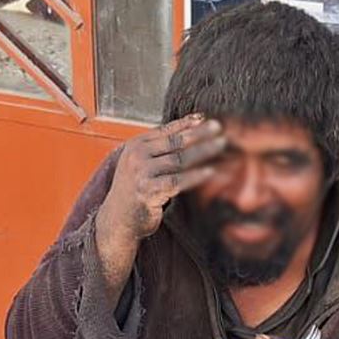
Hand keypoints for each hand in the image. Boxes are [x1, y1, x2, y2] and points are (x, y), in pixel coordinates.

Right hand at [94, 116, 226, 281]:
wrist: (118, 219)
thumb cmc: (135, 191)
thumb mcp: (141, 164)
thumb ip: (158, 149)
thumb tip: (188, 130)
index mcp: (135, 146)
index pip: (165, 130)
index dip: (186, 123)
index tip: (205, 118)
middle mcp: (136, 157)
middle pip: (174, 142)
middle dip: (199, 133)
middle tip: (219, 128)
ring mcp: (141, 174)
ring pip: (179, 159)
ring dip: (202, 152)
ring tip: (220, 146)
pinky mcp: (148, 192)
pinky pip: (178, 181)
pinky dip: (196, 176)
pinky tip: (210, 172)